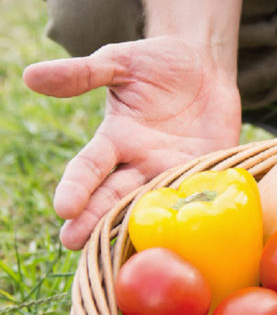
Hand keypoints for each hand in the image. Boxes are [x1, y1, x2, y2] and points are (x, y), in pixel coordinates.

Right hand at [23, 36, 242, 248]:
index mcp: (116, 139)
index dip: (77, 188)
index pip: (90, 169)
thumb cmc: (156, 63)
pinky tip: (183, 234)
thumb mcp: (119, 62)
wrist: (205, 66)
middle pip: (115, 197)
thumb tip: (30, 76)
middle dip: (96, 221)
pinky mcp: (208, 172)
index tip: (63, 209)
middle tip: (76, 244)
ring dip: (137, 227)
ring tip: (123, 252)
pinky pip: (199, 194)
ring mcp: (175, 170)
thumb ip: (82, 73)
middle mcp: (142, 162)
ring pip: (153, 204)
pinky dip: (192, 211)